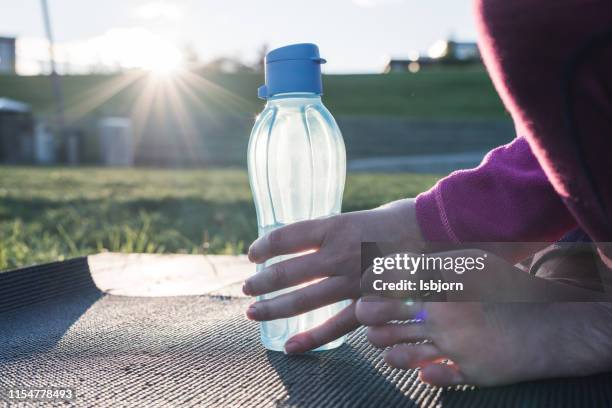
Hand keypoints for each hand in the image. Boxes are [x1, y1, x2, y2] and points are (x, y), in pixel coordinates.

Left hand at [243, 198, 424, 351]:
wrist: (437, 232)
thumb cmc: (396, 220)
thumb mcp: (358, 217)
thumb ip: (331, 233)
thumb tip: (304, 242)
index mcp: (337, 226)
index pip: (287, 236)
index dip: (265, 246)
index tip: (253, 254)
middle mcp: (341, 254)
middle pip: (288, 271)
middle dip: (262, 282)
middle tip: (247, 288)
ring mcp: (354, 281)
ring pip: (304, 300)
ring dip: (274, 308)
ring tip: (253, 313)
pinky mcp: (369, 303)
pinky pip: (336, 326)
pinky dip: (312, 338)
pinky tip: (290, 346)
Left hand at [356, 250, 611, 385]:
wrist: (549, 323)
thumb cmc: (505, 288)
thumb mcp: (469, 263)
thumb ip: (431, 264)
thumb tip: (391, 268)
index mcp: (438, 282)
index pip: (381, 284)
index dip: (367, 289)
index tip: (367, 291)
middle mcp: (440, 312)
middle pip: (377, 318)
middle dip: (368, 317)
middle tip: (370, 316)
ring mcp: (452, 344)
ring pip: (394, 352)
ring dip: (387, 347)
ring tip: (391, 341)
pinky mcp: (468, 370)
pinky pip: (428, 375)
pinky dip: (421, 371)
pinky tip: (425, 364)